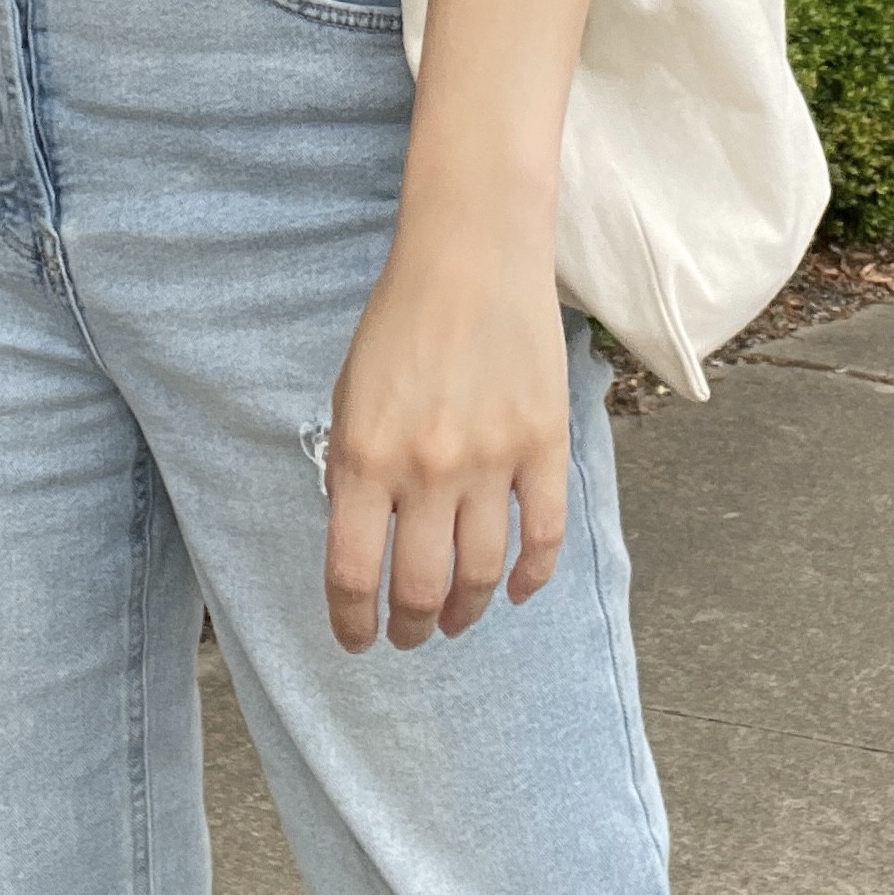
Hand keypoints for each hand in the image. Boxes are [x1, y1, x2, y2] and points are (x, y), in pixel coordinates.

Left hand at [322, 221, 568, 653]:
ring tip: (454, 619)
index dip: (352, 623)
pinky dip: (531, 577)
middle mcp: (425, 469)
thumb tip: (365, 542)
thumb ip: (352, 472)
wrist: (471, 255)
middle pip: (420, 588)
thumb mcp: (350, 396)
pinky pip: (543, 536)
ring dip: (464, 611)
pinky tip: (515, 591)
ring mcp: (491, 460)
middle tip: (409, 634)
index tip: (357, 639)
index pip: (352, 574)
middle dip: (410, 627)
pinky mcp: (543, 445)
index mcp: (363, 456)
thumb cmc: (400, 321)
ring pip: (481, 574)